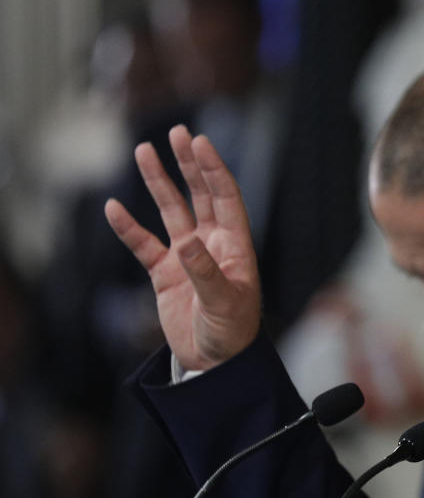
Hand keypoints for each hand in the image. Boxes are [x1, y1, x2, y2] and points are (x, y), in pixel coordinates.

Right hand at [104, 125, 261, 371]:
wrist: (215, 365)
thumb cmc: (231, 334)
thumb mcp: (223, 304)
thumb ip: (205, 273)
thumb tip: (186, 244)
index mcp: (235, 246)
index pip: (225, 198)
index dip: (213, 169)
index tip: (200, 142)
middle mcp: (212, 244)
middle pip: (200, 195)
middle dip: (189, 164)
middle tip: (178, 132)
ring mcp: (187, 257)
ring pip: (171, 212)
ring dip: (159, 183)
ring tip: (144, 151)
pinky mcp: (165, 275)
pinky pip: (144, 245)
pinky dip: (129, 228)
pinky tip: (114, 208)